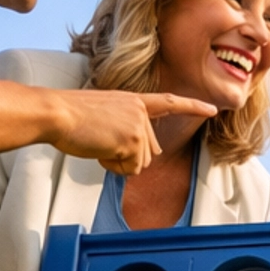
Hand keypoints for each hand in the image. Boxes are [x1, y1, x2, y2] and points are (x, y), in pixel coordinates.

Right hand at [44, 89, 216, 177]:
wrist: (57, 113)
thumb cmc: (70, 116)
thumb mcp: (103, 114)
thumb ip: (125, 128)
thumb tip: (136, 157)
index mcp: (133, 100)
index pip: (169, 103)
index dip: (192, 107)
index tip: (212, 109)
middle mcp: (140, 111)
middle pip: (150, 151)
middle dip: (128, 157)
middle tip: (101, 141)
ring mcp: (138, 126)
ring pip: (140, 164)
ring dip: (118, 163)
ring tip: (97, 143)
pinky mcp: (133, 141)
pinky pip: (129, 170)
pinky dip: (112, 167)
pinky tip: (98, 149)